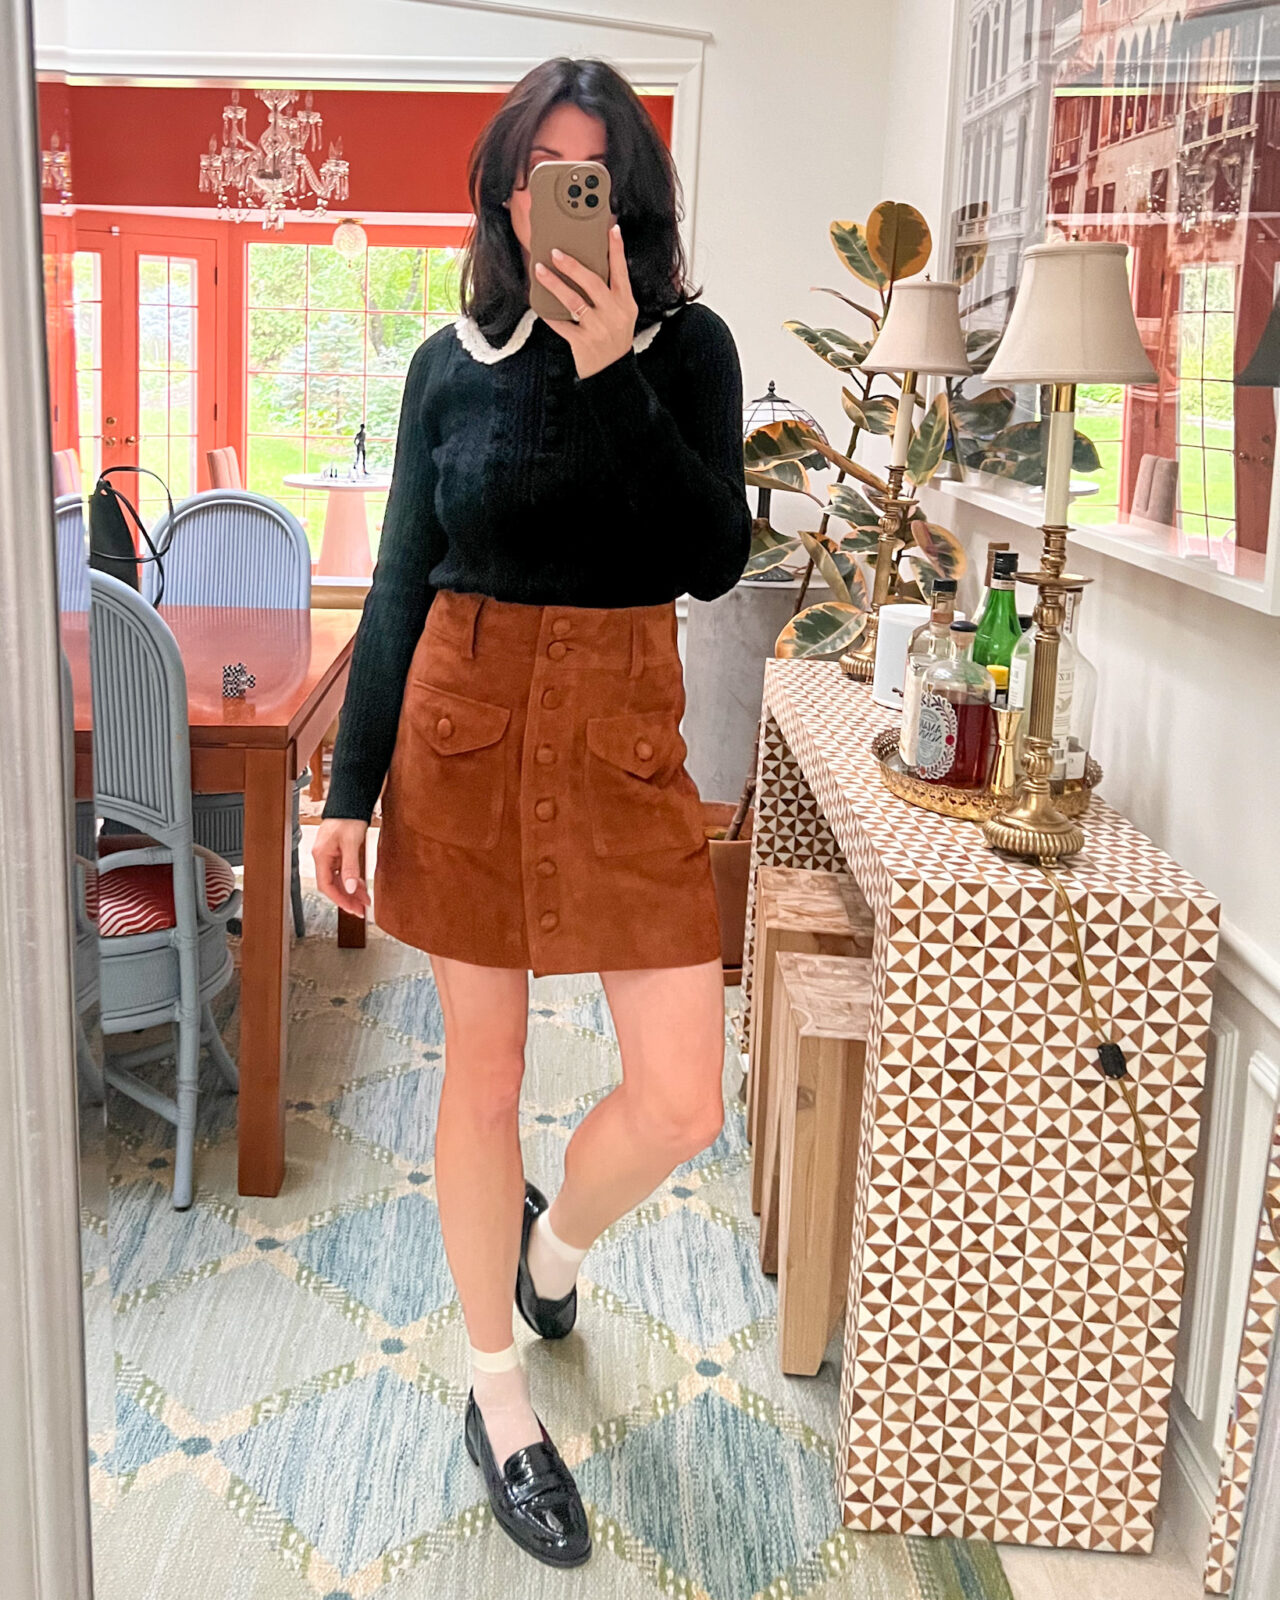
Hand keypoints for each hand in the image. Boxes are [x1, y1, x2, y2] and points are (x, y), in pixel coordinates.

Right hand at [312, 818, 369, 915]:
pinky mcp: (337, 852)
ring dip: (351, 891)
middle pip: (333, 885)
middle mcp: (323, 857)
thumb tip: (349, 888)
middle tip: (360, 910)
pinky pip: (343, 872)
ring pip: (339, 879)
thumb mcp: (351, 844)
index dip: (339, 899)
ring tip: (364, 901)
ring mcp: (330, 855)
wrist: (351, 801)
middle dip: (347, 899)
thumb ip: (350, 867)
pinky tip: (360, 887)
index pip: (326, 885)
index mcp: (321, 856)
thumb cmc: (348, 818)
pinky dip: (352, 881)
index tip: (352, 909)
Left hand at [534, 223, 636, 379]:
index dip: (617, 250)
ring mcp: (598, 329)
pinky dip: (549, 313)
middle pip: (593, 283)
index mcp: (626, 303)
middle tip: (555, 252)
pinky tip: (537, 302)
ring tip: (540, 271)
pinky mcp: (583, 343)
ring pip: (574, 301)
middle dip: (573, 266)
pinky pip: (562, 324)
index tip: (612, 229)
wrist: (612, 373)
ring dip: (554, 284)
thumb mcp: (622, 313)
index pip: (621, 271)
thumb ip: (611, 292)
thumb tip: (589, 264)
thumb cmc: (613, 337)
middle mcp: (614, 314)